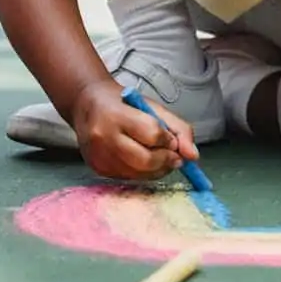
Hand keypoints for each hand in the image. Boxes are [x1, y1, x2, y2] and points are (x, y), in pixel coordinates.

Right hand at [69, 80, 199, 180]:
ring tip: (159, 156)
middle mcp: (103, 137)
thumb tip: (193, 156)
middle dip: (166, 160)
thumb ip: (179, 129)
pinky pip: (129, 177)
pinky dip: (142, 172)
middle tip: (174, 156)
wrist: (87, 105)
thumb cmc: (123, 104)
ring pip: (139, 173)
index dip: (169, 140)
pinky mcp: (97, 168)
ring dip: (157, 169)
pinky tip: (141, 159)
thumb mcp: (153, 107)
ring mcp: (99, 155)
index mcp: (116, 115)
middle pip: (146, 160)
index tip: (171, 139)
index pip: (152, 133)